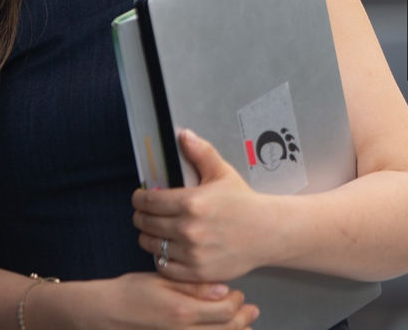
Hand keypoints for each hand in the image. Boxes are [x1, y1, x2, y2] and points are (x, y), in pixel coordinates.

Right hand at [33, 272, 258, 328]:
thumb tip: (223, 289)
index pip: (225, 310)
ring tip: (246, 325)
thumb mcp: (162, 281)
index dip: (237, 301)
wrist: (103, 313)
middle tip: (252, 310)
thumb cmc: (130, 293)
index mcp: (182, 312)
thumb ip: (193, 286)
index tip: (238, 293)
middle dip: (243, 320)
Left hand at [132, 129, 272, 282]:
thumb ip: (201, 153)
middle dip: (141, 216)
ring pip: (151, 245)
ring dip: (150, 237)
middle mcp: (188, 229)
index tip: (140, 198)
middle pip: (144, 223)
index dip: (139, 198)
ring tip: (158, 231)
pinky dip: (162, 259)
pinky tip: (170, 249)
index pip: (147, 201)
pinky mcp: (196, 271)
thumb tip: (183, 135)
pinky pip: (163, 267)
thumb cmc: (244, 202)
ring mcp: (192, 253)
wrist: (268, 232)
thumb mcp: (223, 173)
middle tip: (147, 214)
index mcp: (191, 202)